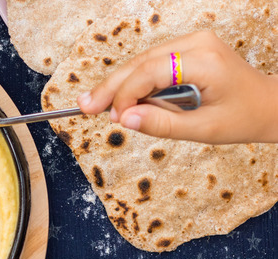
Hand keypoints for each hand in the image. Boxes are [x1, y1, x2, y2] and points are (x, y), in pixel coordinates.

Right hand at [76, 30, 277, 143]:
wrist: (267, 105)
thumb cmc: (243, 117)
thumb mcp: (203, 130)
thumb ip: (162, 124)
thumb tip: (124, 119)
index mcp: (206, 61)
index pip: (151, 71)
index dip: (125, 93)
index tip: (112, 116)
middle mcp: (197, 43)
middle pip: (140, 61)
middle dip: (111, 86)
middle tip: (84, 106)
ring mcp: (192, 42)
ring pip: (141, 61)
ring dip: (117, 84)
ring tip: (93, 104)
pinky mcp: (186, 49)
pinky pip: (151, 63)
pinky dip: (133, 81)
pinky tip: (117, 98)